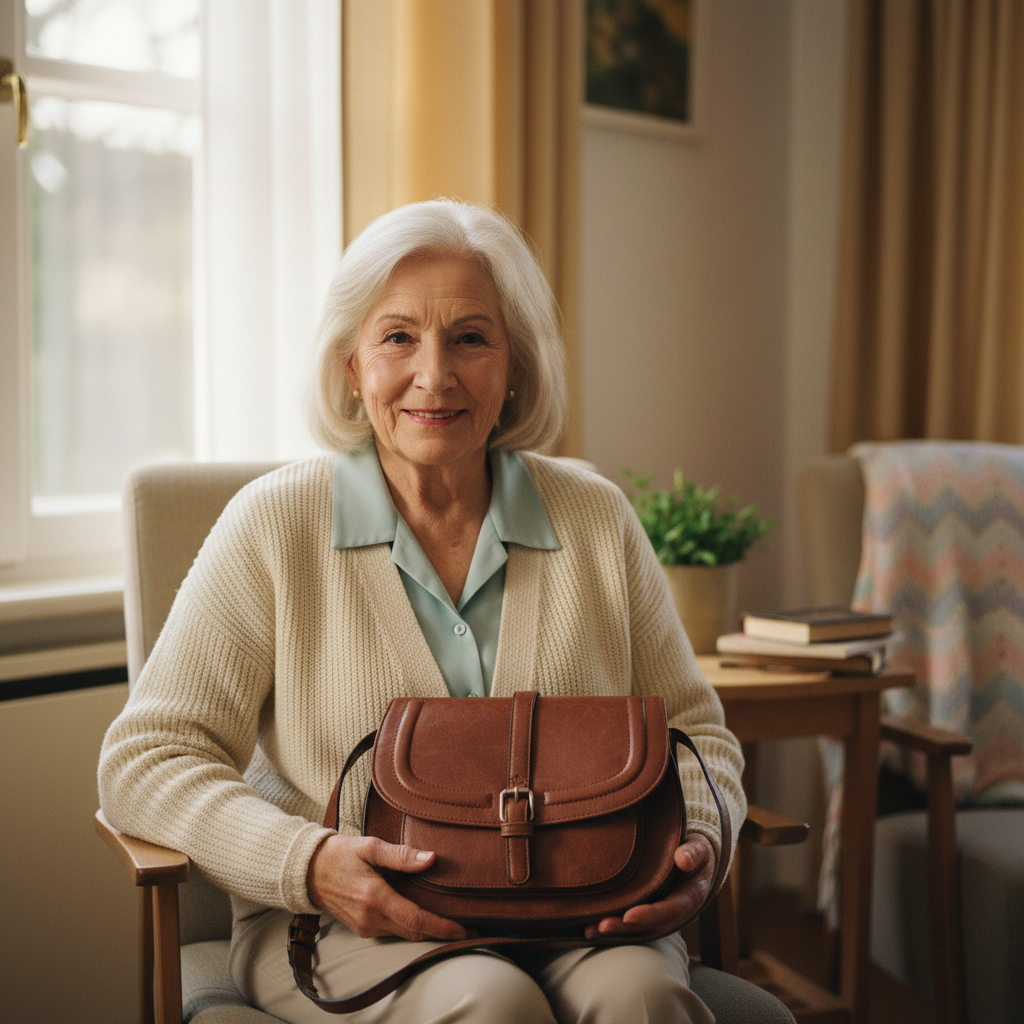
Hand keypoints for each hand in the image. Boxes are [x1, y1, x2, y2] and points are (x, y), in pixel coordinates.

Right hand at [306, 834, 467, 941]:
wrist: (308, 871)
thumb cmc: (340, 854)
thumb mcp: (370, 846)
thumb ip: (401, 855)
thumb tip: (431, 859)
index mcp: (375, 897)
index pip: (415, 920)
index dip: (441, 927)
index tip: (463, 928)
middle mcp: (370, 918)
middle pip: (413, 932)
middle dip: (440, 933)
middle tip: (466, 927)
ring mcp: (365, 927)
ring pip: (403, 934)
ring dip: (426, 930)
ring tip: (450, 920)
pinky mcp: (362, 929)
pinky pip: (393, 931)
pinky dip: (410, 926)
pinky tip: (422, 916)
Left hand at [583, 833, 716, 939]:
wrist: (693, 861)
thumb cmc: (694, 852)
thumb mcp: (699, 848)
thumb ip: (693, 853)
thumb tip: (683, 859)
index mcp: (689, 898)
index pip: (669, 910)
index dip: (649, 914)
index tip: (630, 915)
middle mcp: (674, 913)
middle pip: (649, 926)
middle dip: (625, 929)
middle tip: (601, 926)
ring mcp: (660, 916)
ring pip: (638, 930)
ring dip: (615, 932)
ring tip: (589, 930)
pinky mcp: (648, 913)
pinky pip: (631, 925)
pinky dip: (613, 927)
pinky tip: (590, 927)